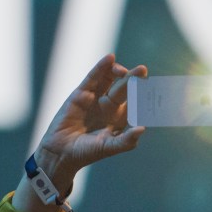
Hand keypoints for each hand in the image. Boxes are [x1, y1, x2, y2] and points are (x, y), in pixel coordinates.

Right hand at [33, 54, 147, 191]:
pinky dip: (101, 67)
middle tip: (143, 70)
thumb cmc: (86, 153)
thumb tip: (143, 129)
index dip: (142, 96)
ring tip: (124, 70)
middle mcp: (109, 106)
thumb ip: (126, 141)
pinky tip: (110, 58)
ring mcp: (96, 98)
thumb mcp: (108, 148)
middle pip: (124, 88)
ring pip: (110, 79)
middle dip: (133, 79)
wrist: (60, 152)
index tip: (151, 90)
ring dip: (119, 71)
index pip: (135, 103)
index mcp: (120, 119)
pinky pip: (93, 77)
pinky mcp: (81, 93)